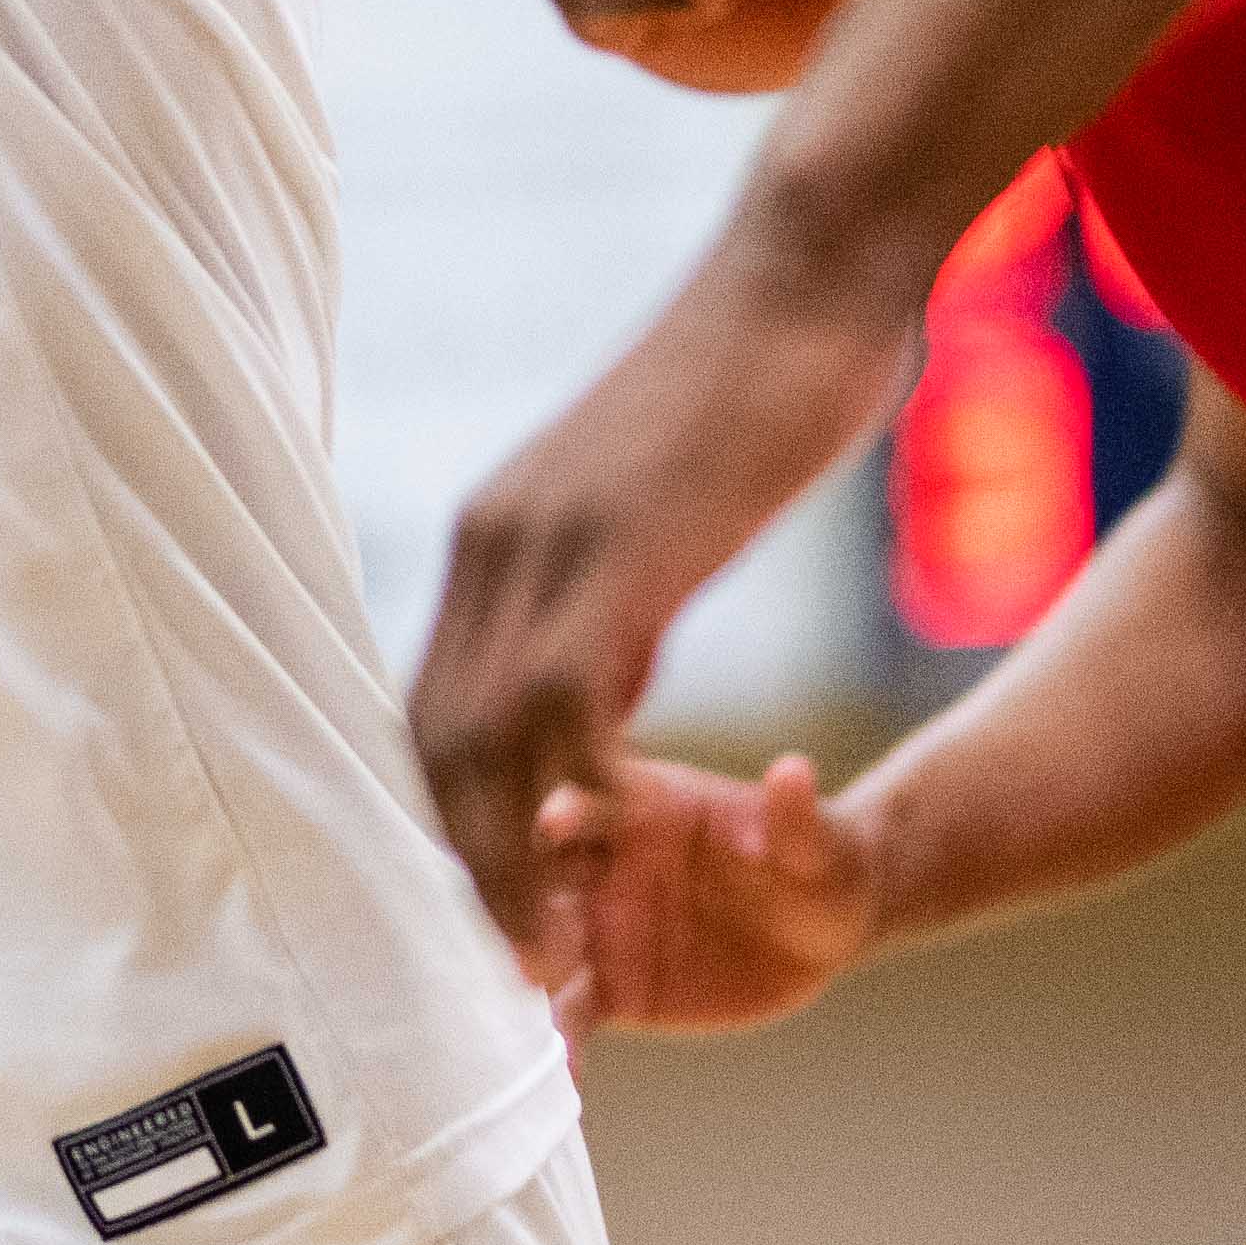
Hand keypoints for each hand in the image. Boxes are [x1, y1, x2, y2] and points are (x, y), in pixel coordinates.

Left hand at [415, 224, 923, 970]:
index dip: (449, 825)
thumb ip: (612, 604)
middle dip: (462, 870)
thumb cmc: (758, 384)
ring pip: (484, 738)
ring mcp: (546, 539)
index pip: (434, 712)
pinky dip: (579, 795)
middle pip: (434, 741)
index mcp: (498, 538)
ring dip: (509, 860)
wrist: (811, 265)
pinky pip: (566, 702)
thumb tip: (594, 695)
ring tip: (549, 961)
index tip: (481, 921)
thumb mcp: (659, 517)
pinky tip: (619, 860)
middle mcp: (494, 541)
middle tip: (504, 979)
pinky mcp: (617, 544)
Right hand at [532, 749, 875, 1039]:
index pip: (594, 799)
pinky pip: (577, 1012)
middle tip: (528, 943)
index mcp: (643, 806)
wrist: (824, 928)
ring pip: (546, 946)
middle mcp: (604, 863)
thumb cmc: (819, 862)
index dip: (571, 808)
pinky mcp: (614, 988)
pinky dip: (563, 1041)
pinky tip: (563, 1074)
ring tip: (533, 1019)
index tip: (553, 824)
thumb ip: (794, 816)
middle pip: (544, 874)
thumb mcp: (815, 843)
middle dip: (526, 902)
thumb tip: (794, 772)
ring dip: (532, 976)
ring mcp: (602, 927)